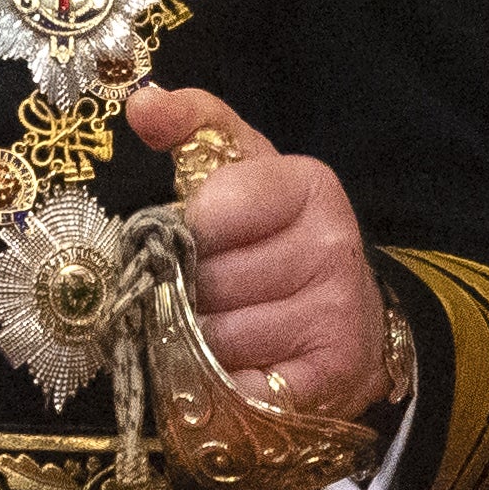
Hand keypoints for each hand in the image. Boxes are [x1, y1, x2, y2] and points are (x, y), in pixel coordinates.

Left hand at [126, 81, 382, 420]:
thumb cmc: (274, 234)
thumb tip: (142, 103)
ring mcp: (337, 313)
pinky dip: (222, 384)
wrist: (346, 313)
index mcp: (308, 185)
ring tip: (221, 326)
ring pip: (216, 337)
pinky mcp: (332, 374)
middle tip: (200, 290)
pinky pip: (240, 386)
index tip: (188, 237)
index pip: (210, 211)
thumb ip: (194, 125)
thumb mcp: (240, 168)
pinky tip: (234, 368)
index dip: (183, 233)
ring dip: (199, 341)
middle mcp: (333, 246)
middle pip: (207, 280)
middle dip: (187, 291)